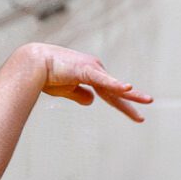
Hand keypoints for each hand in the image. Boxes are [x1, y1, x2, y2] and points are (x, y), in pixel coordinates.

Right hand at [32, 45, 150, 120]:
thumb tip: (92, 101)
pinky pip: (103, 80)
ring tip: (147, 100)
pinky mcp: (86, 70)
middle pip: (116, 89)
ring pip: (114, 86)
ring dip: (130, 94)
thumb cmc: (45, 76)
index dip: (123, 104)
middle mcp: (95, 69)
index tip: (136, 115)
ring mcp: (92, 68)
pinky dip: (115, 84)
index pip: (110, 93)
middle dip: (132, 99)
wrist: (31, 65)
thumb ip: (79, 95)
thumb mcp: (65, 90)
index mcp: (90, 75)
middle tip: (149, 104)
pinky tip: (127, 88)